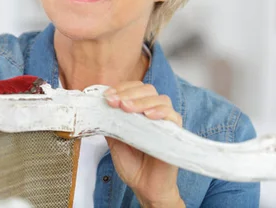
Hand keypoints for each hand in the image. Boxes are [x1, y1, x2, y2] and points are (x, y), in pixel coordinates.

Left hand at [104, 81, 184, 206]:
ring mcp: (165, 121)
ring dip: (141, 101)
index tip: (108, 96)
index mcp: (139, 111)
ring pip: (160, 99)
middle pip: (147, 90)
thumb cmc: (133, 164)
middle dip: (128, 93)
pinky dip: (161, 112)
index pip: (133, 89)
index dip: (121, 89)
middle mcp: (154, 112)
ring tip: (127, 108)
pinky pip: (173, 116)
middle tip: (115, 102)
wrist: (144, 186)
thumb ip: (110, 124)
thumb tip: (100, 108)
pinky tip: (148, 116)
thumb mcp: (114, 141)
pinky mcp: (175, 132)